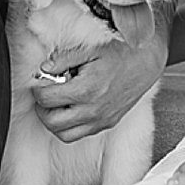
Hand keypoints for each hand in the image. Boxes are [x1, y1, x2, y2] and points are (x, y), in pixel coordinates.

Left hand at [32, 22, 167, 140]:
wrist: (147, 62)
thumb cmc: (121, 53)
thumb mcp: (89, 50)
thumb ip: (63, 60)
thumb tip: (44, 69)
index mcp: (86, 89)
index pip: (46, 99)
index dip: (37, 90)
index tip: (41, 83)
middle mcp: (93, 109)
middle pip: (51, 122)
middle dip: (42, 108)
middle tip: (45, 95)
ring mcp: (101, 120)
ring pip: (64, 134)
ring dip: (54, 122)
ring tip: (55, 106)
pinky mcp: (107, 124)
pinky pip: (80, 135)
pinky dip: (69, 127)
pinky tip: (71, 110)